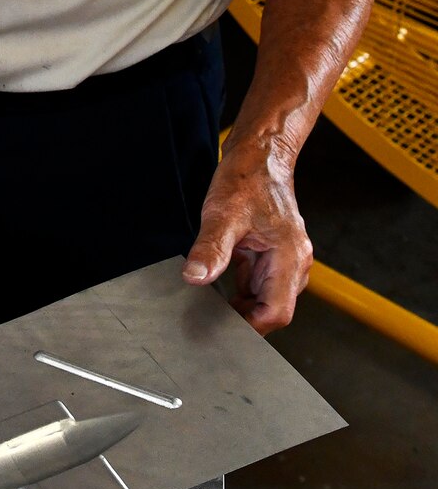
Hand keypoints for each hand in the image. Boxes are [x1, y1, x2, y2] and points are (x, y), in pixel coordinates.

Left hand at [182, 138, 312, 333]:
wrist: (260, 157)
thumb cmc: (248, 180)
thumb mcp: (222, 214)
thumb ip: (211, 248)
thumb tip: (196, 277)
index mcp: (289, 258)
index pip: (277, 311)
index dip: (251, 327)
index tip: (222, 331)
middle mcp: (293, 264)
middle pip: (272, 309)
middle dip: (244, 320)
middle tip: (207, 322)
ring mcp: (284, 261)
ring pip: (264, 298)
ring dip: (240, 307)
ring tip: (208, 309)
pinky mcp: (272, 256)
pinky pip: (257, 284)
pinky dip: (239, 291)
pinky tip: (216, 289)